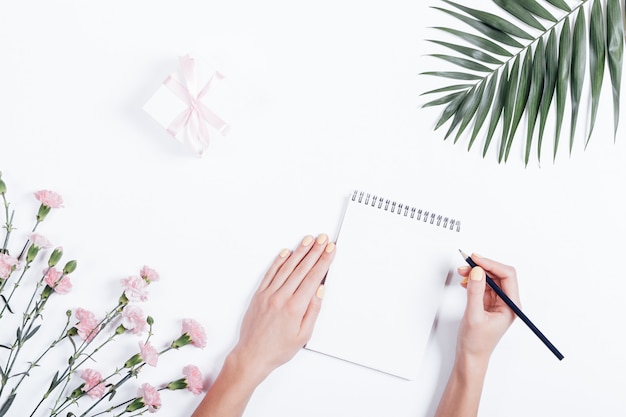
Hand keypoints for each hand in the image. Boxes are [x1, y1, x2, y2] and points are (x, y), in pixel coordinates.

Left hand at [229, 233, 334, 385]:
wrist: (252, 355)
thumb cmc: (278, 349)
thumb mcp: (303, 334)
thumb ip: (313, 310)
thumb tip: (320, 289)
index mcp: (295, 307)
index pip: (313, 277)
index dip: (323, 261)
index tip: (330, 249)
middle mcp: (281, 297)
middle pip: (302, 268)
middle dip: (314, 251)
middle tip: (323, 238)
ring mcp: (268, 294)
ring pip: (287, 267)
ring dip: (299, 251)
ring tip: (308, 240)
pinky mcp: (259, 294)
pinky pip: (270, 273)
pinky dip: (279, 261)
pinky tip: (287, 252)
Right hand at [456, 254, 519, 364]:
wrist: (470, 356)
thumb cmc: (476, 343)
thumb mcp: (473, 315)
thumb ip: (475, 292)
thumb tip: (476, 271)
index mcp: (511, 306)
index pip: (507, 276)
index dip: (491, 264)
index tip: (476, 259)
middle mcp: (507, 302)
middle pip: (499, 275)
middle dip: (482, 267)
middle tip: (466, 263)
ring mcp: (498, 302)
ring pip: (490, 278)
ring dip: (476, 273)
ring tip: (462, 272)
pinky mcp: (488, 303)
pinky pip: (483, 285)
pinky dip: (474, 280)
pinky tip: (465, 282)